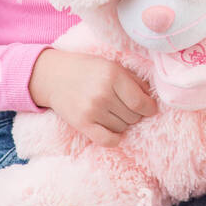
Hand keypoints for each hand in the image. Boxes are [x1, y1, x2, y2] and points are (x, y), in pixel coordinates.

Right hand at [28, 48, 158, 146]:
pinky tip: (113, 130)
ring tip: (113, 112)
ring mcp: (92, 110)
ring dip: (122, 123)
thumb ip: (134, 80)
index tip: (149, 108)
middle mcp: (103, 93)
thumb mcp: (112, 66)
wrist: (54, 76)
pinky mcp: (82, 124)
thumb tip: (151, 98)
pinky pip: (107, 140)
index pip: (141, 102)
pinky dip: (114, 138)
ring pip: (122, 128)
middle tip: (124, 106)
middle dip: (134, 113)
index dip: (149, 108)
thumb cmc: (88, 69)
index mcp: (113, 76)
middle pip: (133, 117)